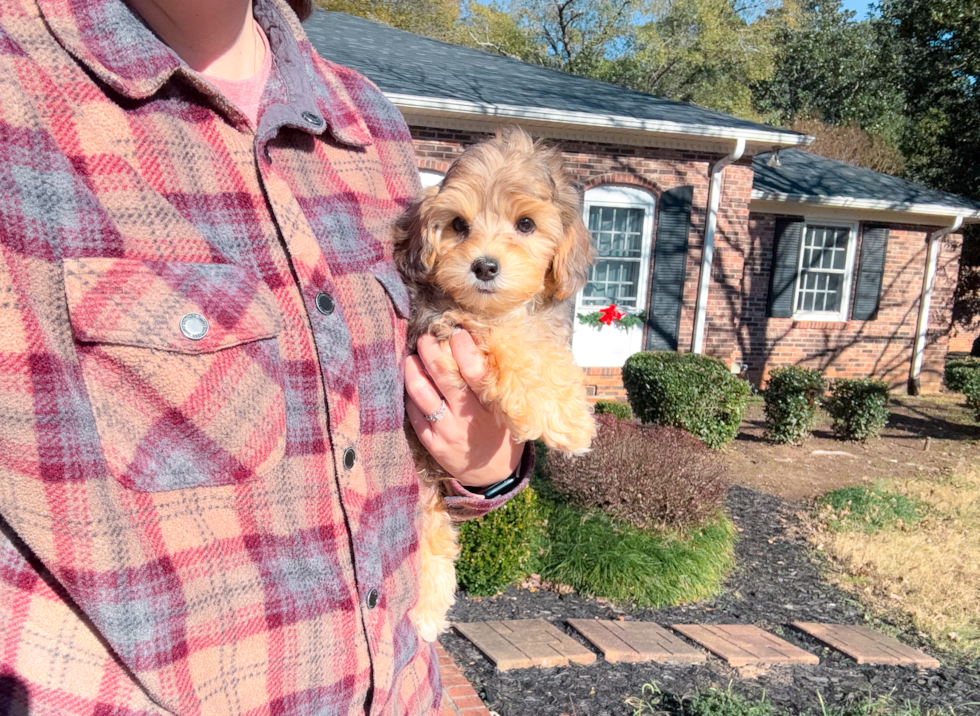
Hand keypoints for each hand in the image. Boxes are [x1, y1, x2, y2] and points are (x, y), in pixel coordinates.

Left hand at [405, 331, 522, 488]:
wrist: (492, 473)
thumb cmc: (501, 429)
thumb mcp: (506, 407)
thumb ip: (492, 380)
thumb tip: (474, 339)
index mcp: (492, 406)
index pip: (475, 371)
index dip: (462, 347)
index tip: (457, 333)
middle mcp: (468, 418)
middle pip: (442, 375)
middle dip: (431, 349)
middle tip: (427, 338)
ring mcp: (446, 431)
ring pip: (420, 392)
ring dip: (413, 368)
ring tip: (413, 357)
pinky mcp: (431, 443)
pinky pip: (413, 412)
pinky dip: (410, 393)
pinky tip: (413, 383)